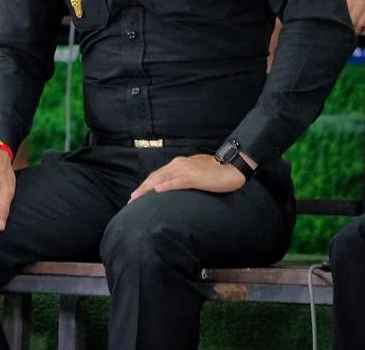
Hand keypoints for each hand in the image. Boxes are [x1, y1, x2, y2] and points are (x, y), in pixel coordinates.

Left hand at [130, 154, 246, 201]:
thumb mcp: (195, 174)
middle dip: (142, 188)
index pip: (158, 175)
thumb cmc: (215, 172)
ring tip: (138, 198)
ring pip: (163, 178)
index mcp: (178, 164)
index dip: (145, 185)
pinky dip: (167, 185)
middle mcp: (179, 165)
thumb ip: (182, 178)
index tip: (136, 196)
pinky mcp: (195, 177)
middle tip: (131, 200)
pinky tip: (158, 190)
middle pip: (156, 176)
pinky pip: (178, 181)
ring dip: (149, 188)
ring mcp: (187, 170)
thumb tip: (171, 187)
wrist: (233, 168)